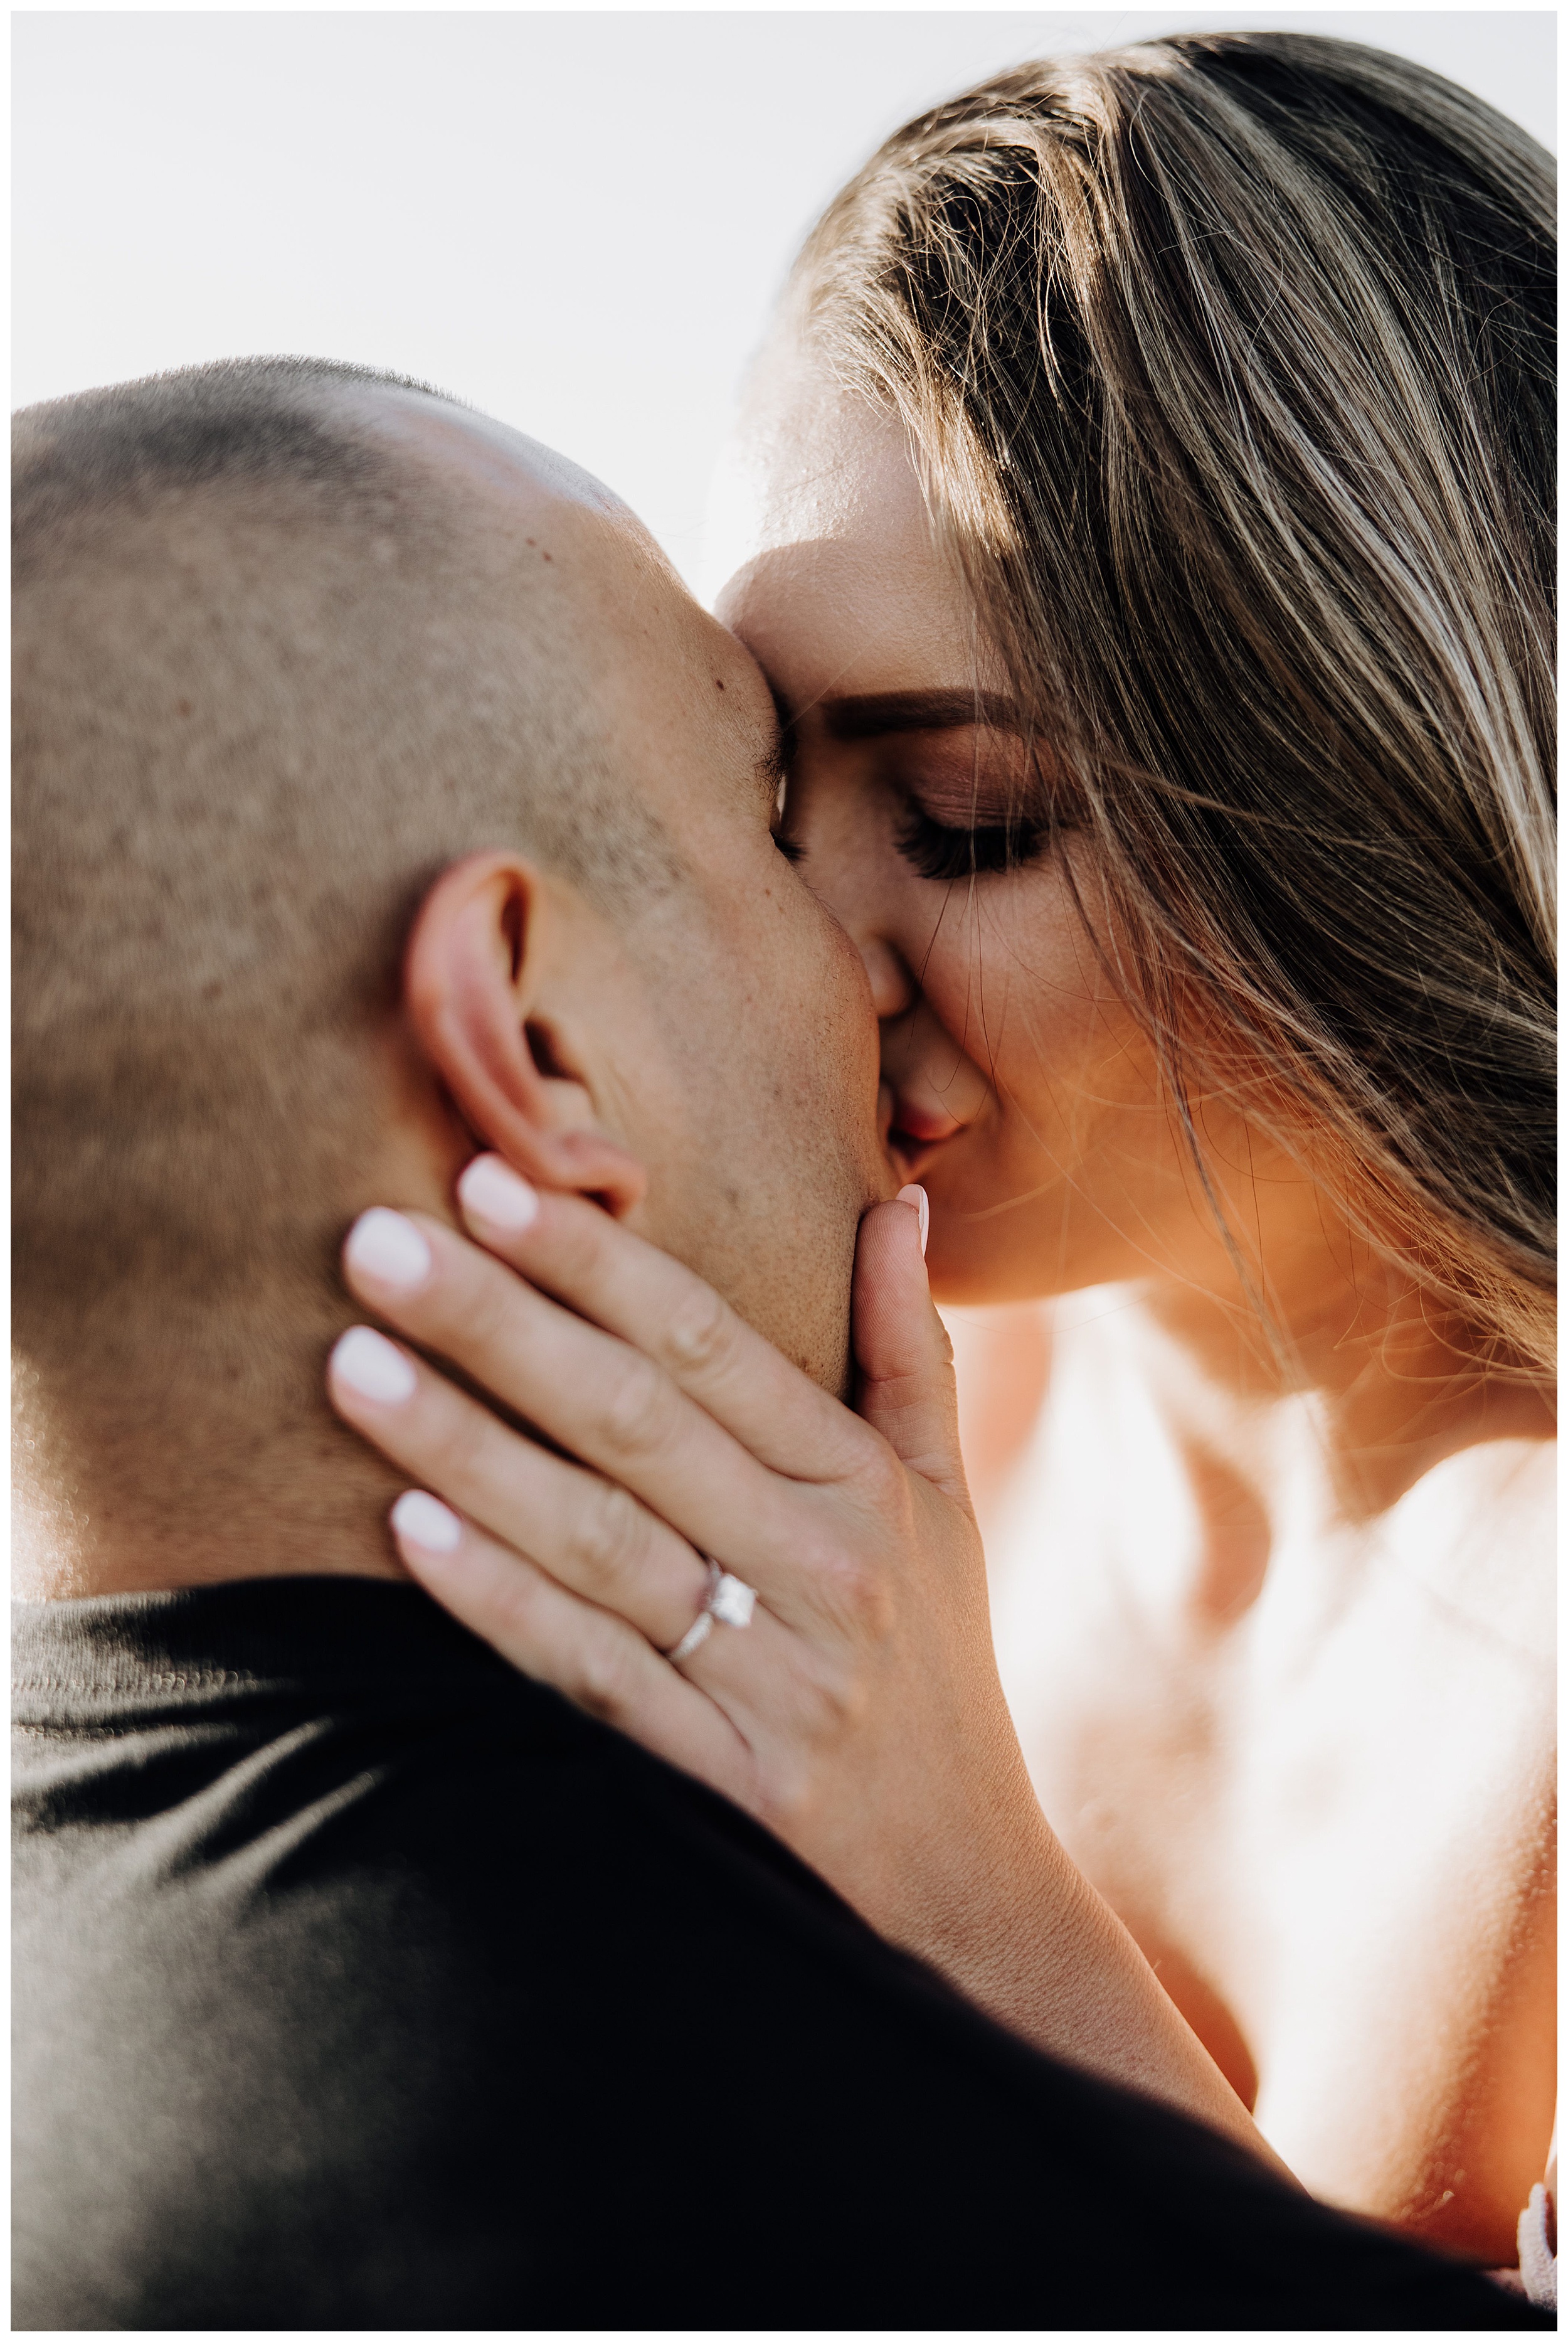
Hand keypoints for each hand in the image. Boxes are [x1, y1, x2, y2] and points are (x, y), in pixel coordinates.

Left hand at [326, 1156, 1281, 2169]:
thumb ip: (909, 1347)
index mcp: (864, 1485)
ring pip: (597, 1542)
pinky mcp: (724, 1782)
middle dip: (499, 1324)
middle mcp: (820, 1569)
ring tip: (352, 1367)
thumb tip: (899, 1198)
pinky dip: (501, 1602)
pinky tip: (407, 1531)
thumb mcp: (946, 1501)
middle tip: (375, 1243)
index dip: (595, 1260)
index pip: (711, 1345)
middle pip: (635, 1423)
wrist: (966, 1891)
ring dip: (467, 1449)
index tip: (487, 1181)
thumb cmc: (934, 1664)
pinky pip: (592, 1675)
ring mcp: (772, 1681)